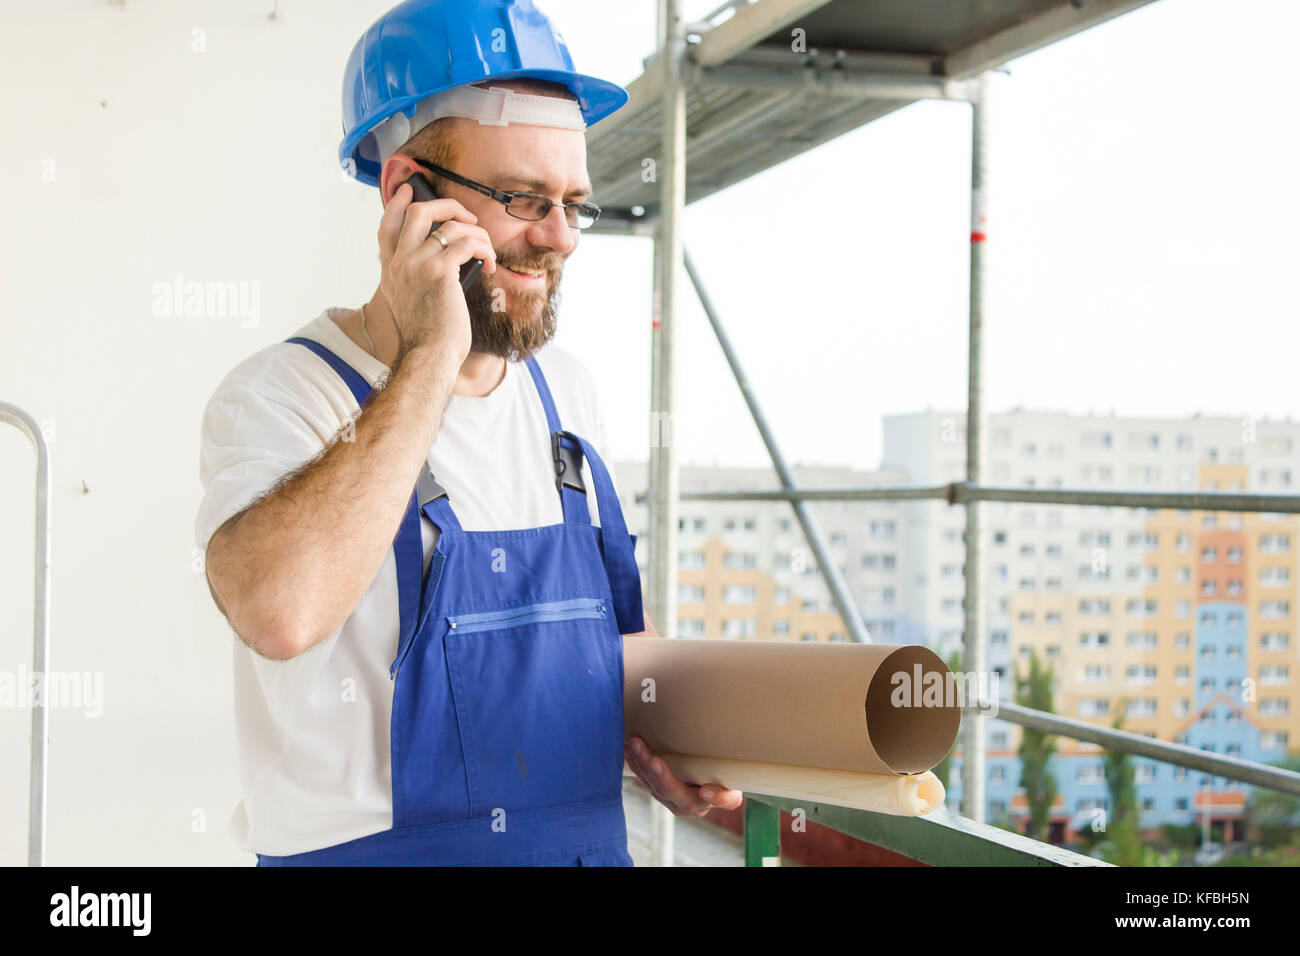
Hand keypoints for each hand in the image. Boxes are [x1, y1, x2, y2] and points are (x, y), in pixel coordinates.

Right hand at [376, 181, 497, 361]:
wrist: (430, 354)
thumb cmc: (429, 335)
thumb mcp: (410, 302)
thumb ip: (414, 278)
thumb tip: (444, 258)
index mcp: (390, 271)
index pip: (387, 226)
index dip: (398, 204)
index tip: (409, 190)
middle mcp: (399, 263)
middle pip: (418, 212)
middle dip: (447, 205)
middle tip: (467, 216)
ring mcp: (417, 264)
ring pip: (451, 226)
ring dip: (477, 234)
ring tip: (487, 251)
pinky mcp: (440, 271)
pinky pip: (468, 244)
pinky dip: (485, 250)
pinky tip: (491, 265)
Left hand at [624, 736, 742, 816]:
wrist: (708, 763)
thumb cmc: (724, 758)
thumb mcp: (733, 756)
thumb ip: (731, 752)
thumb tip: (745, 712)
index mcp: (726, 796)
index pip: (725, 800)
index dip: (717, 797)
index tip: (706, 789)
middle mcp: (700, 804)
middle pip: (682, 798)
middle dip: (665, 778)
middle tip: (654, 760)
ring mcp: (677, 801)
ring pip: (658, 790)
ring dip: (644, 766)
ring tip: (635, 745)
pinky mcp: (661, 793)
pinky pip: (647, 782)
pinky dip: (636, 764)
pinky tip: (627, 749)